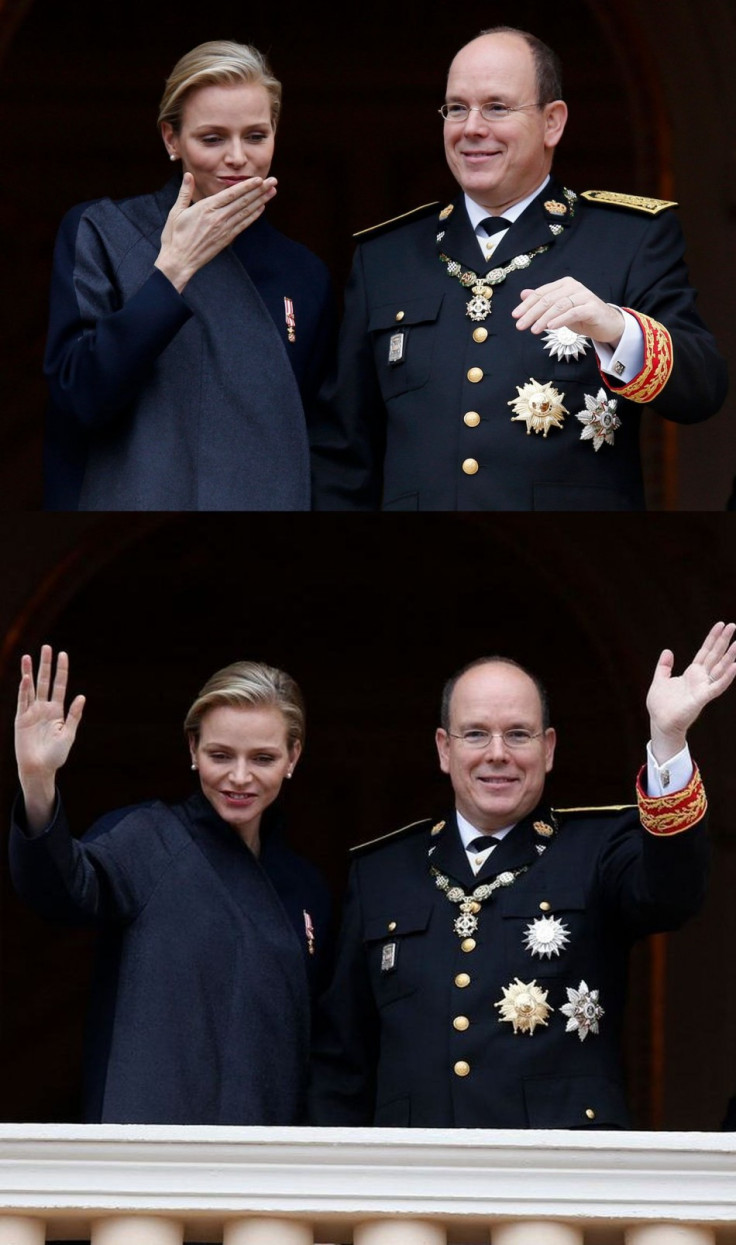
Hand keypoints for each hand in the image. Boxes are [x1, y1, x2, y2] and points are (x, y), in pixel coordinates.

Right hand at [15, 646, 85, 831]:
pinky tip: (25, 677)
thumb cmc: (56, 755)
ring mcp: (32, 712)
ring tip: (28, 656)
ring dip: (30, 672)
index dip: (61, 670)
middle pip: (45, 681)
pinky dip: (24, 689)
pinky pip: (22, 701)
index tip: (63, 654)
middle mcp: (44, 708)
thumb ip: (74, 716)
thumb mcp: (68, 735)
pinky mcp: (21, 719)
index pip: (59, 685)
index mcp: (57, 711)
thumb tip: (82, 696)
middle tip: (47, 647)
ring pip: (31, 687)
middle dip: (45, 665)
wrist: (39, 769)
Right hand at [154, 171, 277, 292]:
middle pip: (243, 201)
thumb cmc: (175, 236)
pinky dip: (253, 216)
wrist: (180, 261)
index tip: (259, 179)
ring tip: (272, 192)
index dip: (247, 186)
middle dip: (259, 190)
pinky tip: (261, 208)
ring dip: (260, 201)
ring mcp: (224, 229)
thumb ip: (185, 192)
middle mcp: (218, 217)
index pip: (231, 194)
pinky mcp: (226, 239)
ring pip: (246, 212)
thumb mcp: (176, 211)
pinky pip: (243, 225)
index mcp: (206, 208)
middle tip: (273, 181)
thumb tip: (188, 176)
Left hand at [512, 278, 624, 347]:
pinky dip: (560, 320)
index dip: (527, 304)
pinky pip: (573, 312)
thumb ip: (544, 301)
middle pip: (548, 299)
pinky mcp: (592, 307)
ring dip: (544, 318)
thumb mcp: (559, 310)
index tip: (515, 315)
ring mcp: (584, 296)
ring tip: (533, 330)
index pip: (541, 293)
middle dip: (532, 313)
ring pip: (559, 305)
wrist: (607, 324)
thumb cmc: (582, 316)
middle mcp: (574, 287)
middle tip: (520, 325)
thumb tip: (523, 293)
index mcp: (564, 284)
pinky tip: (550, 327)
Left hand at [646, 621, 735, 763]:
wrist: (660, 722)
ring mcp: (703, 687)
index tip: (721, 625)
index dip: (712, 638)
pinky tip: (735, 666)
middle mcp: (700, 678)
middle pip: (715, 656)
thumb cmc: (661, 705)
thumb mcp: (660, 680)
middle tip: (733, 626)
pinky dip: (726, 677)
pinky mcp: (702, 698)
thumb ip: (664, 666)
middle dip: (723, 641)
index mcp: (692, 673)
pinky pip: (717, 686)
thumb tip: (667, 651)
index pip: (705, 652)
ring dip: (729, 656)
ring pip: (720, 669)